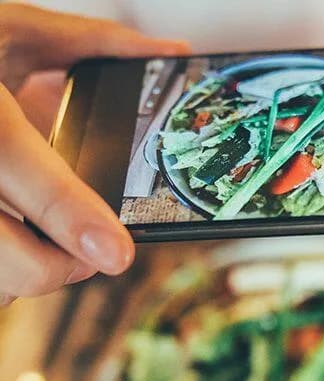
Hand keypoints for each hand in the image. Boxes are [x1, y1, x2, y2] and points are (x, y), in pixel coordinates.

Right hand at [0, 3, 189, 304]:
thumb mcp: (7, 28)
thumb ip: (86, 42)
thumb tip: (170, 53)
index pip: (12, 162)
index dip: (68, 214)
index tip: (117, 253)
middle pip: (12, 261)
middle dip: (63, 268)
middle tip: (91, 248)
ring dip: (26, 272)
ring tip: (38, 234)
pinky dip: (4, 270)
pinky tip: (11, 233)